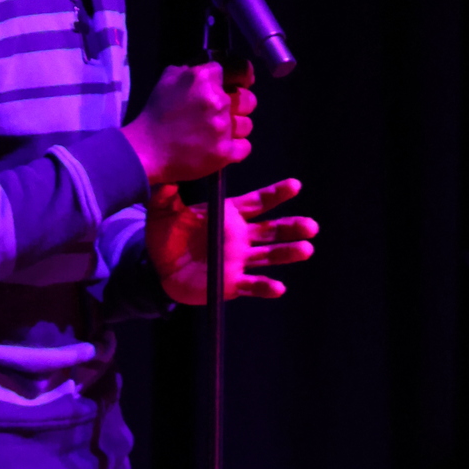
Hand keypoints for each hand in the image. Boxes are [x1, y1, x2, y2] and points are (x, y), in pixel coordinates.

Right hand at [123, 61, 255, 183]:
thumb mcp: (168, 78)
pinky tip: (221, 147)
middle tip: (225, 112)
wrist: (146, 151)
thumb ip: (193, 70)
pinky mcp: (224, 152)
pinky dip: (235, 148)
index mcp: (204, 78)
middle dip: (240, 104)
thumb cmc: (156, 114)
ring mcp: (222, 128)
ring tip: (218, 132)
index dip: (242, 76)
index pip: (238, 70)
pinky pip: (245, 147)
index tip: (244, 82)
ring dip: (236, 128)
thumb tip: (213, 70)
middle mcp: (217, 101)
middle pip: (248, 99)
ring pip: (247, 125)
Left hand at [146, 178, 316, 303]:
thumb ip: (166, 196)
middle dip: (292, 227)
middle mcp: (240, 237)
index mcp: (229, 215)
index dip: (277, 194)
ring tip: (306, 249)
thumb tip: (165, 180)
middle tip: (311, 226)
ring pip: (270, 255)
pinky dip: (265, 287)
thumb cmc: (165, 236)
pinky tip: (278, 287)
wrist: (157, 269)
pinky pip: (252, 285)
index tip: (295, 186)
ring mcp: (239, 260)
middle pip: (273, 230)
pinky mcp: (232, 283)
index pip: (258, 202)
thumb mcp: (163, 212)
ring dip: (288, 253)